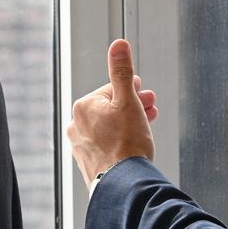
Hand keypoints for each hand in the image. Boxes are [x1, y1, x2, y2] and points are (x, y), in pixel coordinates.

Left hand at [67, 39, 157, 186]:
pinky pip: (106, 144)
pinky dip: (120, 141)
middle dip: (132, 107)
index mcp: (83, 106)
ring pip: (108, 127)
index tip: (147, 97)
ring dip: (128, 123)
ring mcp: (80, 145)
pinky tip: (133, 147)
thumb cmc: (128, 142)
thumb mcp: (129, 101)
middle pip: (110, 109)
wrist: (125, 184)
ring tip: (146, 129)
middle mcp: (76, 124)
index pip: (113, 90)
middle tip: (151, 109)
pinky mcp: (88, 163)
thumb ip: (122, 72)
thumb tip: (118, 44)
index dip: (134, 92)